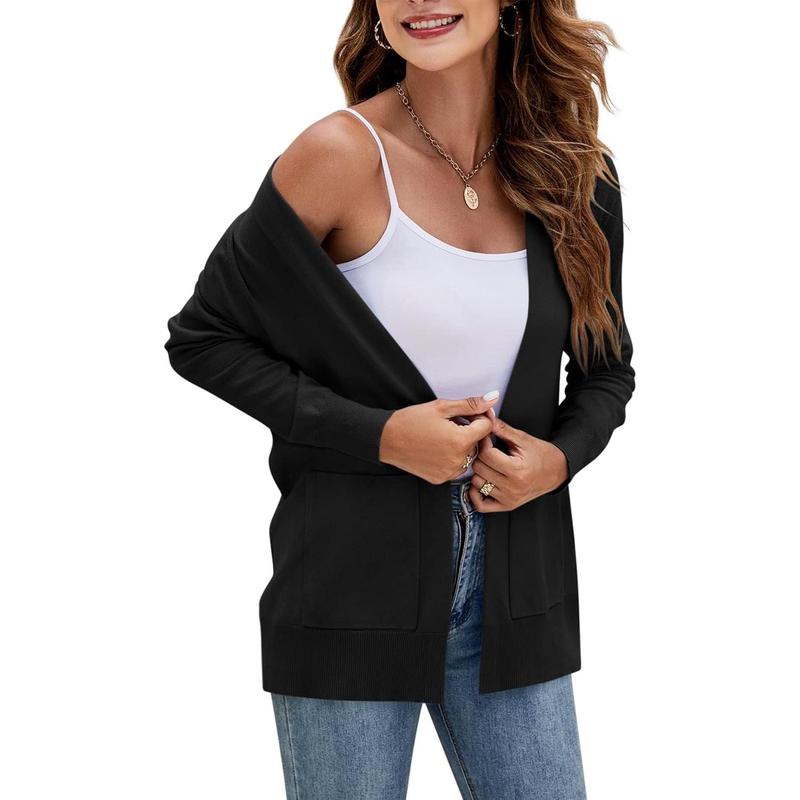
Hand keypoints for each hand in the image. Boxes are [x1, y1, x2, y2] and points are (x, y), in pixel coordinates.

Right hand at [379, 393, 499, 483]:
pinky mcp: (440, 478)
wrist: (386, 439)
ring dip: (462, 445)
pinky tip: (438, 448)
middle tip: (451, 423)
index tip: (469, 413)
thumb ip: (470, 404)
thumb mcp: (441, 407)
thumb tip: (492, 399)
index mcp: (460, 440)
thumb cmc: (410, 421)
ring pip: (469, 455)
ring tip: (443, 436)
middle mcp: (458, 459)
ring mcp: (449, 471)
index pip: (487, 427)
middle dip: (470, 430)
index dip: (479, 417)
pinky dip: (453, 457)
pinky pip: (457, 467)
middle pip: (478, 442)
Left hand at [467, 415, 568, 511]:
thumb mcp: (523, 439)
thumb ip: (502, 429)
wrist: (556, 471)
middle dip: (480, 455)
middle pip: (479, 468)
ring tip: (488, 464)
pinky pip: (481, 505)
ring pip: (476, 483)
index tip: (486, 438)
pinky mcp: (506, 506)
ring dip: (478, 472)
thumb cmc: (541, 454)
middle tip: (487, 450)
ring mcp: (509, 499)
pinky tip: (482, 482)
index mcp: (517, 470)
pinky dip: (476, 493)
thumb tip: (486, 417)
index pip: (487, 455)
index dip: (483, 442)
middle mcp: (513, 488)